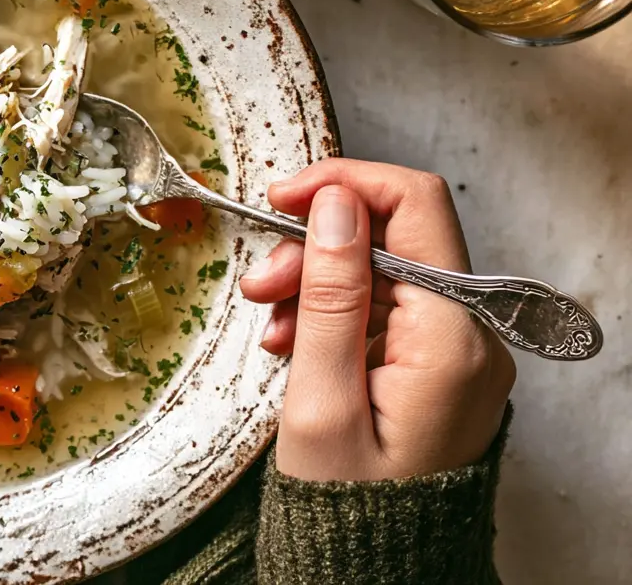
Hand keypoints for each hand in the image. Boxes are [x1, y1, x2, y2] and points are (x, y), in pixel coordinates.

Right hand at [240, 159, 515, 480]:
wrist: (375, 570)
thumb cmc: (345, 507)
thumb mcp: (321, 400)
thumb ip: (331, 294)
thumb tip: (334, 204)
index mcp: (453, 340)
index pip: (415, 206)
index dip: (344, 184)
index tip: (281, 198)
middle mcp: (472, 335)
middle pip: (395, 236)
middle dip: (318, 245)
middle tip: (259, 286)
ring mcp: (460, 350)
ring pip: (385, 269)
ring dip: (318, 280)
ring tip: (272, 326)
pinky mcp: (440, 364)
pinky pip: (388, 307)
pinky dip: (335, 311)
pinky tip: (296, 342)